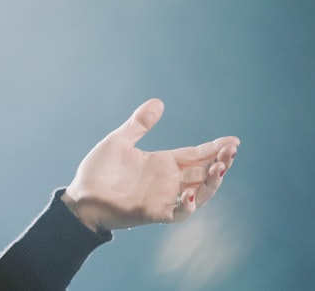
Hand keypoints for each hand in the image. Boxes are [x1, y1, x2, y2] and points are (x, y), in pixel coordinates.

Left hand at [62, 98, 238, 232]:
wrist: (80, 197)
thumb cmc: (99, 171)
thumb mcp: (120, 141)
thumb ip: (139, 124)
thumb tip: (158, 102)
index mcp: (162, 163)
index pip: (196, 154)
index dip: (215, 148)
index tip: (234, 140)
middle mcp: (167, 181)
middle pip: (203, 173)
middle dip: (220, 163)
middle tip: (231, 152)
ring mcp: (162, 197)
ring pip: (198, 193)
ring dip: (211, 182)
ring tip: (220, 167)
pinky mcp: (152, 212)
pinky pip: (176, 212)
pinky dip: (186, 205)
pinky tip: (190, 192)